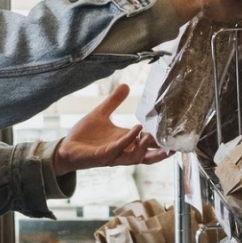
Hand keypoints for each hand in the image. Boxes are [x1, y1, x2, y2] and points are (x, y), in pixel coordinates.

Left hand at [52, 84, 171, 176]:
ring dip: (145, 147)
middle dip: (161, 153)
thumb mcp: (101, 113)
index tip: (175, 133)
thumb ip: (114, 101)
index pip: (148, 145)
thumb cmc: (85, 135)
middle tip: (175, 147)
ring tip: (153, 136)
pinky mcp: (102, 156)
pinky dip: (128, 140)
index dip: (161, 141)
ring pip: (135, 157)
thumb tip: (126, 85)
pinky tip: (136, 131)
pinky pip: (118, 149)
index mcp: (125, 141)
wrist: (66, 147)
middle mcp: (123, 150)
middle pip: (147, 156)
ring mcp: (113, 155)